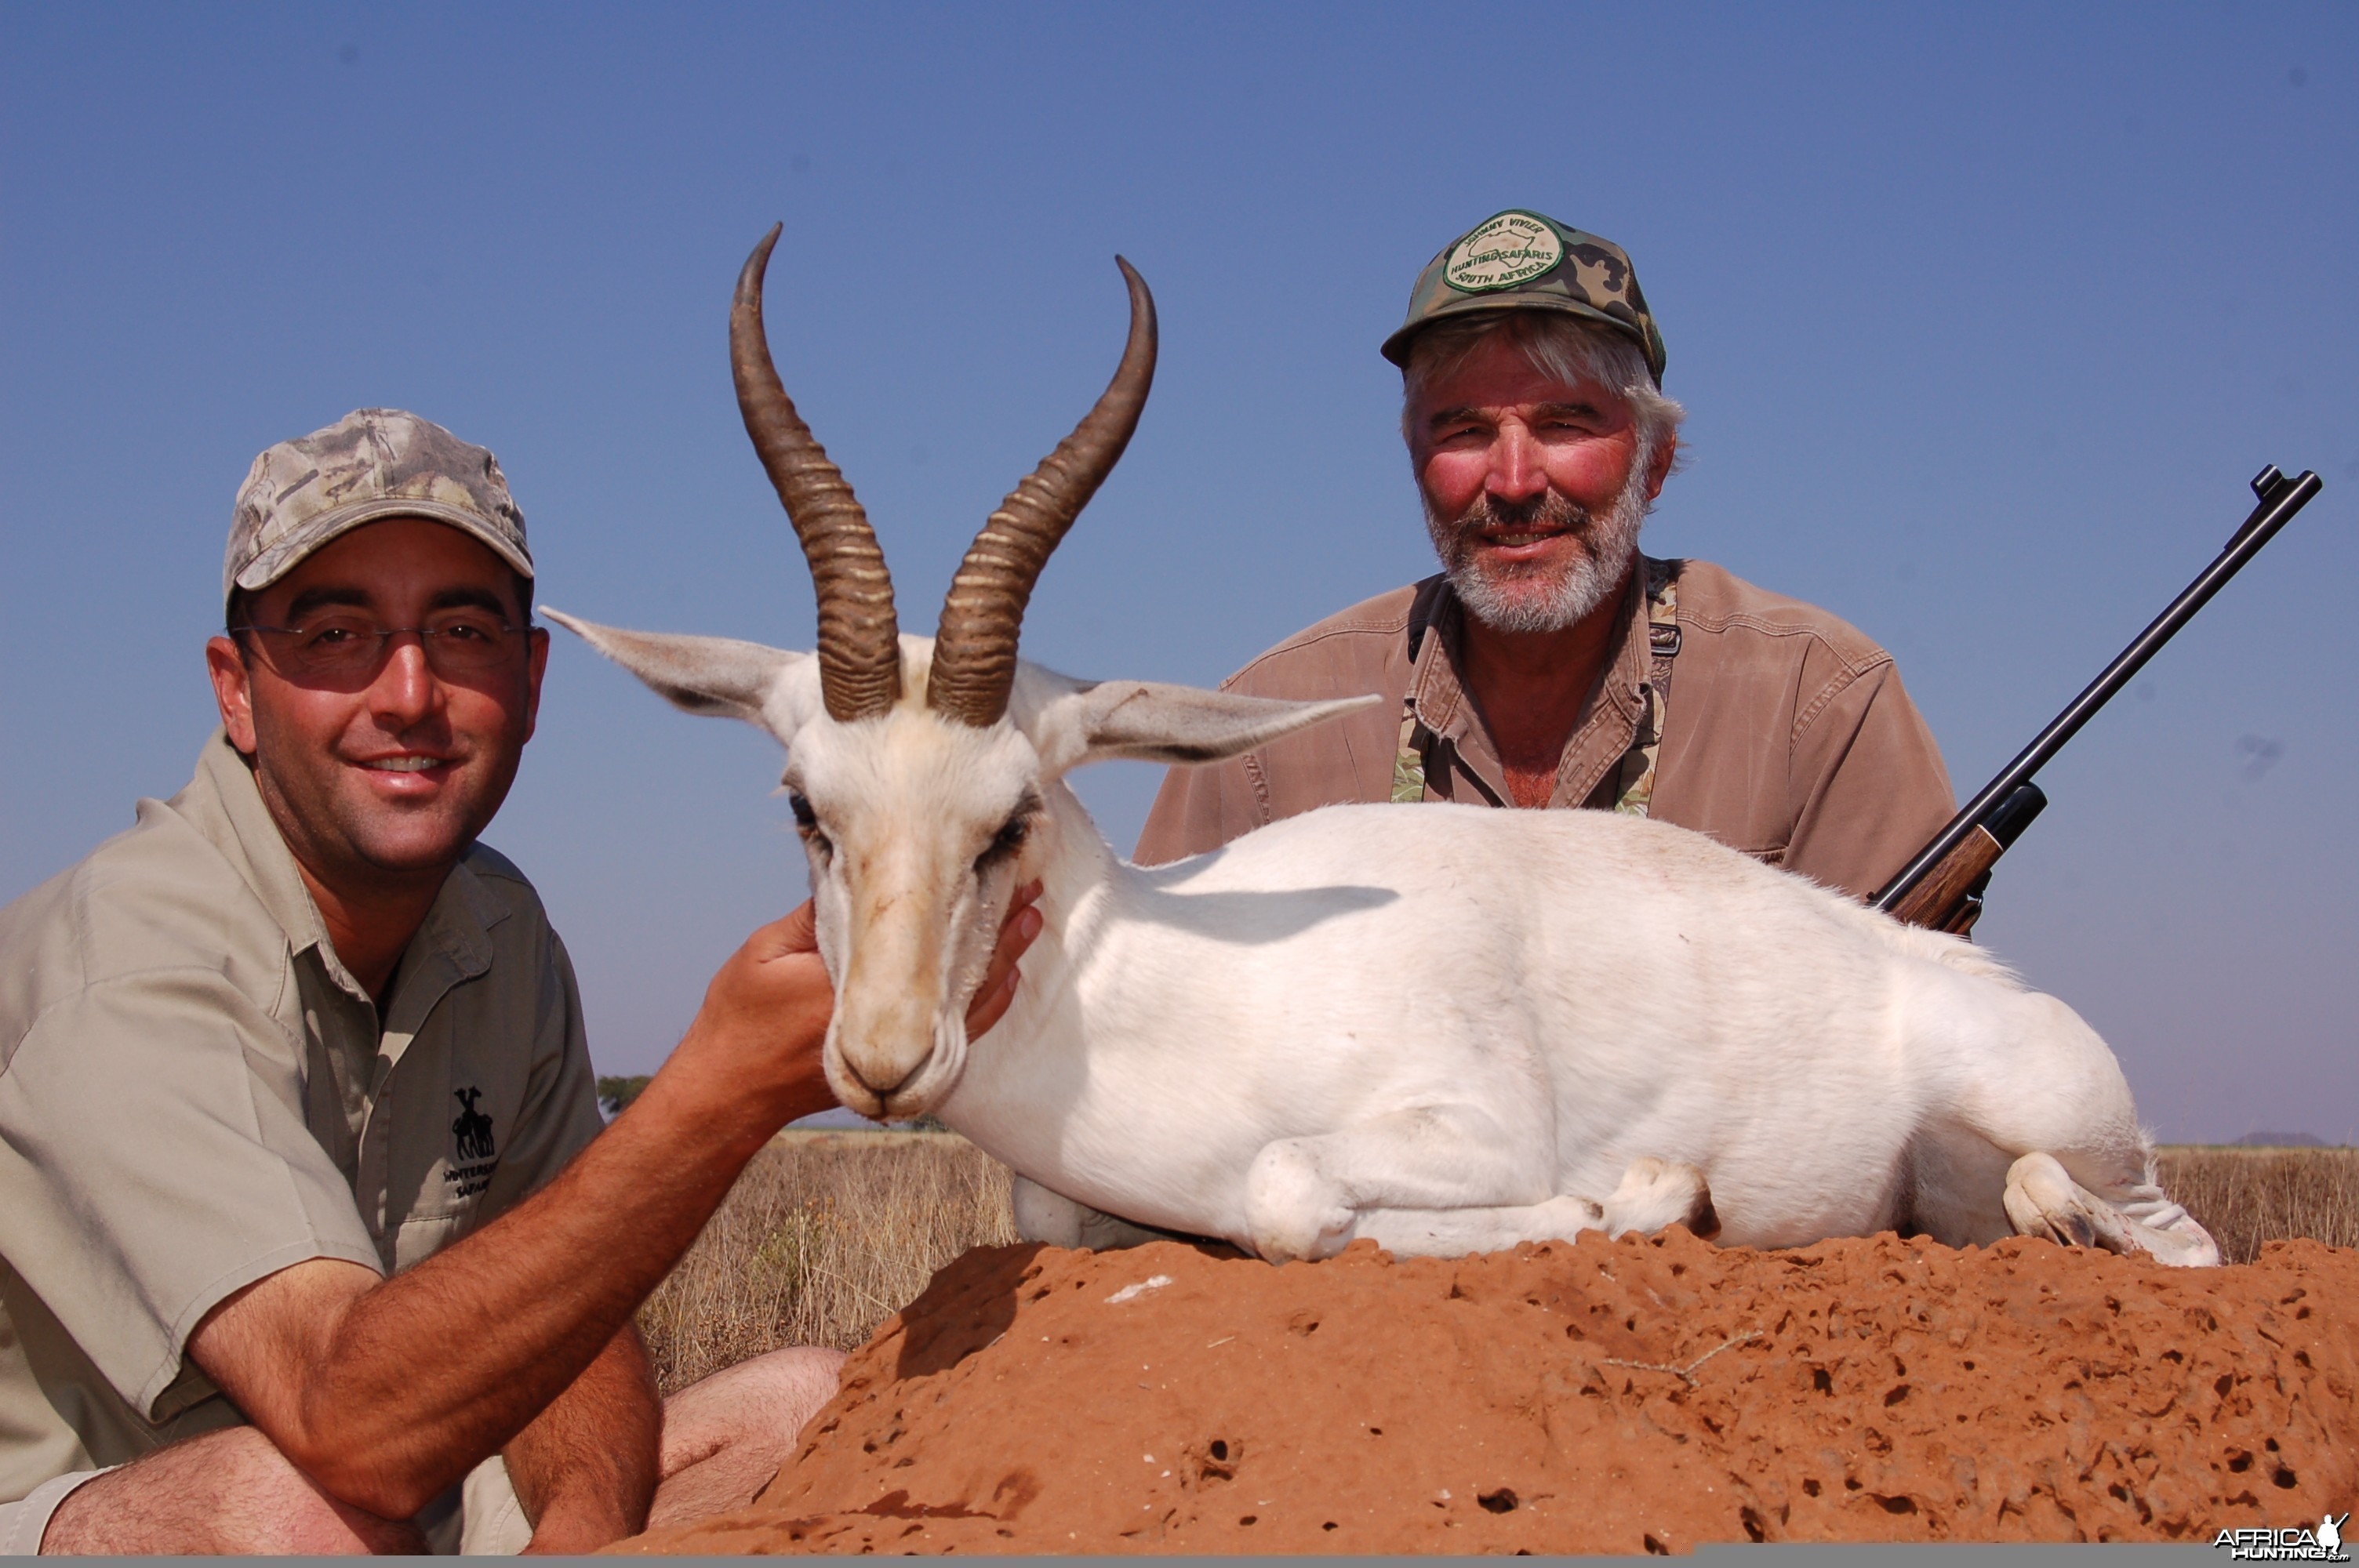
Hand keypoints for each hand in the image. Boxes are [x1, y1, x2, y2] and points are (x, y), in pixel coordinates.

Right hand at [671, 883, 1045, 1132]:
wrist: (729, 1093)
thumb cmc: (740, 1017)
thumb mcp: (769, 949)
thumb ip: (816, 911)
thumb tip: (858, 868)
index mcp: (855, 987)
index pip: (924, 935)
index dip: (963, 900)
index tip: (992, 864)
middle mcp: (889, 1025)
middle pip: (962, 970)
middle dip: (999, 928)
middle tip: (1031, 887)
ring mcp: (898, 1051)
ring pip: (969, 1004)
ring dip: (1002, 961)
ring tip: (1030, 921)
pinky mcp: (899, 1066)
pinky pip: (958, 1035)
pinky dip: (986, 1003)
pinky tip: (1005, 978)